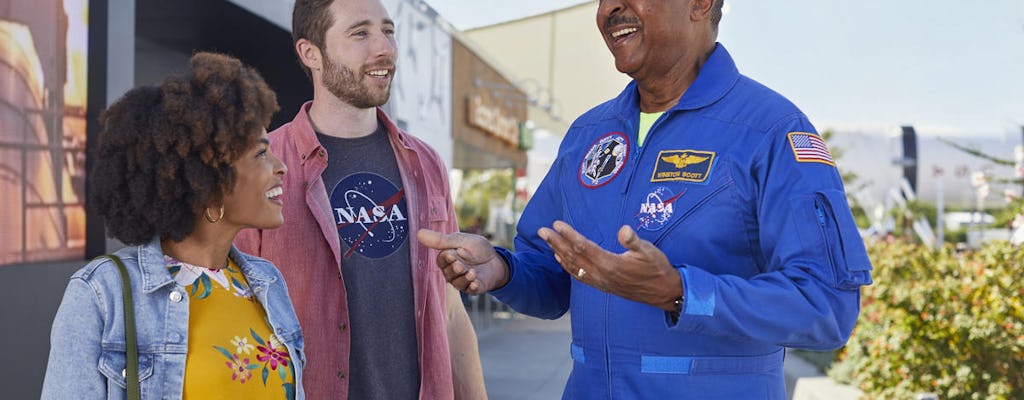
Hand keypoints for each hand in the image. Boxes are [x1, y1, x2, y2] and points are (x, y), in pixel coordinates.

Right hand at [417, 229, 509, 293]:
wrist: (496, 260)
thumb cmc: (477, 248)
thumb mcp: (460, 240)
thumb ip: (441, 240)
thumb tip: (419, 232)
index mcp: (448, 258)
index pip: (441, 261)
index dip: (445, 259)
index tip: (451, 254)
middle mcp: (453, 272)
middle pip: (448, 274)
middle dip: (455, 269)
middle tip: (460, 265)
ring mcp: (463, 281)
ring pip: (457, 283)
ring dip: (464, 278)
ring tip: (472, 272)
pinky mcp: (473, 288)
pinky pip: (470, 290)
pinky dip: (472, 287)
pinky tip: (476, 282)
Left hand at [538, 221, 681, 309]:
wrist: (662, 292)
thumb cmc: (656, 268)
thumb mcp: (649, 251)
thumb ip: (634, 241)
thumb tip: (623, 230)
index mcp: (610, 264)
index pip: (583, 247)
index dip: (569, 235)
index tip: (557, 224)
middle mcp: (601, 275)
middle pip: (573, 257)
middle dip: (556, 242)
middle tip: (542, 231)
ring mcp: (600, 282)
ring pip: (573, 267)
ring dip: (558, 253)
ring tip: (547, 241)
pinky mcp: (602, 286)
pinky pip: (579, 276)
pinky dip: (567, 267)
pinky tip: (560, 259)